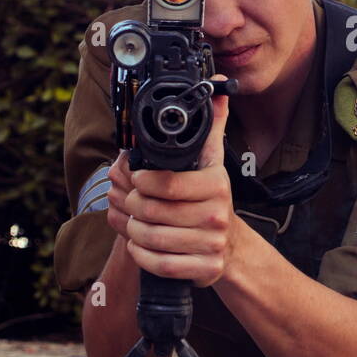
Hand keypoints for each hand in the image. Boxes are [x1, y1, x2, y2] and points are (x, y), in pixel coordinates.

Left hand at [105, 75, 234, 285]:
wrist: (231, 246)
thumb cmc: (211, 199)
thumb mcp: (212, 161)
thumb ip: (211, 125)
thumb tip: (218, 86)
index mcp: (217, 184)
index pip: (164, 183)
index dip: (140, 181)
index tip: (134, 178)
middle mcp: (217, 215)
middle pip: (152, 211)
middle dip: (130, 206)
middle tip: (126, 201)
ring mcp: (212, 244)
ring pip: (152, 238)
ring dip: (132, 231)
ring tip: (130, 221)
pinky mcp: (205, 270)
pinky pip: (159, 264)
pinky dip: (141, 255)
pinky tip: (140, 244)